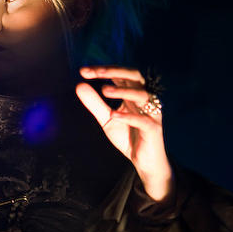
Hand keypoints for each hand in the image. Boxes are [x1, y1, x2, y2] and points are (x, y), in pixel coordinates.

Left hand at [75, 66, 173, 202]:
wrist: (143, 161)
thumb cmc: (128, 136)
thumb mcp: (106, 119)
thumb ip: (94, 103)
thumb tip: (79, 85)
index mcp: (132, 94)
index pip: (119, 75)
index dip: (103, 70)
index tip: (83, 71)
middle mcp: (144, 99)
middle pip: (134, 76)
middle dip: (115, 71)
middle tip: (94, 72)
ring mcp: (151, 113)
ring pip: (142, 95)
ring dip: (123, 91)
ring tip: (104, 90)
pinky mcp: (153, 129)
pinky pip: (144, 120)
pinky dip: (129, 116)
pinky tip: (114, 115)